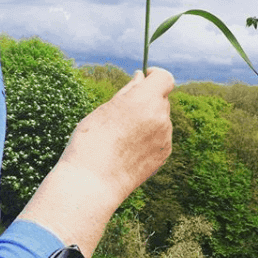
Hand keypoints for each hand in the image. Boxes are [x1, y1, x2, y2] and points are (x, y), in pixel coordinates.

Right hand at [59, 67, 174, 202]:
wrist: (93, 182)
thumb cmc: (92, 141)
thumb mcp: (105, 109)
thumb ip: (128, 91)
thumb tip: (141, 77)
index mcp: (145, 100)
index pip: (164, 78)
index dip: (155, 75)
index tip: (144, 78)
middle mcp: (160, 117)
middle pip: (161, 99)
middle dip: (146, 100)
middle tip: (121, 113)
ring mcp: (165, 138)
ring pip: (160, 119)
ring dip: (147, 120)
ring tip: (121, 136)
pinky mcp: (164, 155)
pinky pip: (160, 137)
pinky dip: (148, 137)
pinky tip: (128, 149)